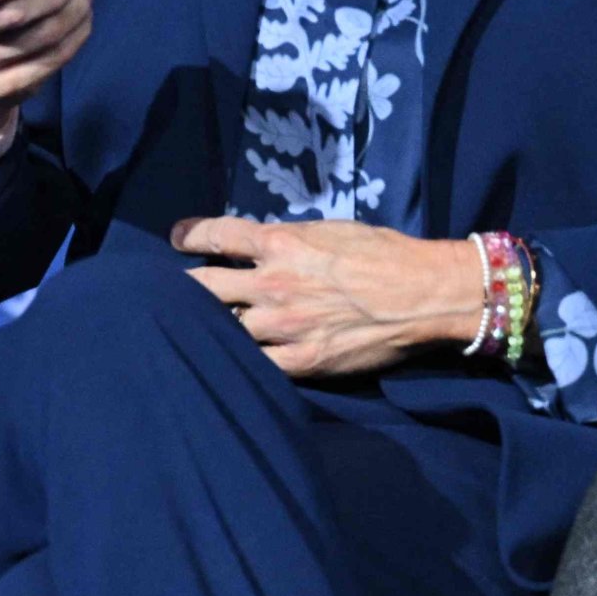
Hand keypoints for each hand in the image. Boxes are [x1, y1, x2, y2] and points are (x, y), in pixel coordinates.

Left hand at [171, 216, 482, 378]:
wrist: (425, 294)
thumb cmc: (386, 255)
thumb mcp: (332, 231)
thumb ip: (290, 239)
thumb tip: (261, 247)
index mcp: (280, 244)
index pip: (218, 235)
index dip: (192, 236)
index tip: (180, 238)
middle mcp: (273, 284)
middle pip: (203, 287)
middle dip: (183, 288)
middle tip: (171, 292)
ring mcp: (283, 326)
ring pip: (224, 328)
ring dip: (210, 328)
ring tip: (198, 330)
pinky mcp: (301, 360)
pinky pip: (255, 364)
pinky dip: (240, 360)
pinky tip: (229, 360)